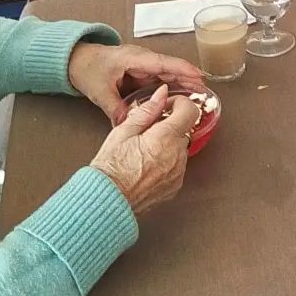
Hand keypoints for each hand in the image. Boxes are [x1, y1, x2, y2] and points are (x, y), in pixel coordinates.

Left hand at [68, 42, 204, 124]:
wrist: (77, 60)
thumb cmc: (88, 68)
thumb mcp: (99, 90)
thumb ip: (114, 107)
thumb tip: (126, 124)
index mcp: (134, 59)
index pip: (163, 63)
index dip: (182, 70)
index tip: (199, 77)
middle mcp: (143, 60)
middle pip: (170, 68)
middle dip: (189, 78)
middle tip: (206, 92)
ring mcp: (143, 66)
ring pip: (167, 74)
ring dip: (182, 83)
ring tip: (199, 96)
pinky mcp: (141, 74)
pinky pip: (160, 80)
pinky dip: (172, 87)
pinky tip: (180, 97)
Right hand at [89, 84, 200, 216]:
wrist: (105, 202)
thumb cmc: (110, 168)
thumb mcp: (123, 132)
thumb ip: (147, 110)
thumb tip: (162, 93)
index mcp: (165, 138)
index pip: (190, 110)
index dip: (178, 104)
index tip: (165, 107)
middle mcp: (177, 155)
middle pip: (184, 130)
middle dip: (169, 125)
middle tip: (147, 130)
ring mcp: (177, 173)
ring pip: (180, 148)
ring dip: (168, 145)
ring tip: (143, 150)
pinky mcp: (175, 186)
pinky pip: (177, 166)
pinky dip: (167, 162)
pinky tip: (147, 165)